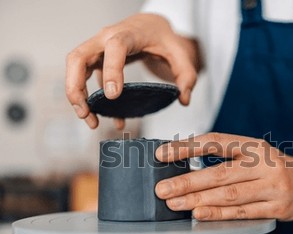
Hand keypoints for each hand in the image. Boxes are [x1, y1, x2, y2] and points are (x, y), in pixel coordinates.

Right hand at [65, 13, 197, 128]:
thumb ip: (187, 75)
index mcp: (129, 34)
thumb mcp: (180, 53)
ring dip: (75, 95)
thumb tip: (184, 99)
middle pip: (78, 57)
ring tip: (89, 119)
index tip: (113, 96)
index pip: (115, 48)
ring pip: (75, 68)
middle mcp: (106, 39)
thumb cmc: (163, 37)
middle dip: (75, 87)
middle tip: (85, 112)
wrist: (150, 25)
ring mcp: (98, 49)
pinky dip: (88, 98)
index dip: (111, 70)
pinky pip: (85, 78)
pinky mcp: (96, 60)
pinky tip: (102, 117)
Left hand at [154, 133, 292, 220]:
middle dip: (187, 182)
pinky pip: (242, 213)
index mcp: (254, 145)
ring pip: (229, 194)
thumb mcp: (255, 153)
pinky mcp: (277, 208)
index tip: (162, 154)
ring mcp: (272, 186)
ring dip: (198, 200)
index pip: (215, 141)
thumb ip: (227, 158)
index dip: (187, 147)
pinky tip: (200, 214)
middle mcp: (264, 163)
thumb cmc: (275, 167)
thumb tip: (186, 167)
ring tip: (174, 203)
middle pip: (219, 173)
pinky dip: (218, 214)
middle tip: (162, 189)